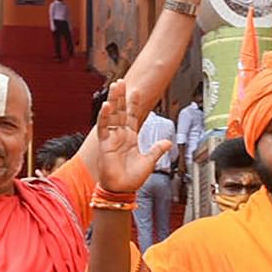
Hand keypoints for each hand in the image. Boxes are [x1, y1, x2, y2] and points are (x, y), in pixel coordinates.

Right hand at [94, 80, 173, 197]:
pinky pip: (103, 128)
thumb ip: (157, 149)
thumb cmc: (132, 178)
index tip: (136, 90)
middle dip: (121, 96)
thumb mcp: (149, 161)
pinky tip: (107, 106)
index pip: (132, 116)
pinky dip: (105, 117)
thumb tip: (168, 141)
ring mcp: (111, 138)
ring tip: (115, 86)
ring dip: (113, 100)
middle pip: (120, 111)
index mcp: (130, 138)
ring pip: (112, 115)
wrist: (122, 190)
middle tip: (122, 81)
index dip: (134, 103)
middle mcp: (120, 135)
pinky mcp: (104, 144)